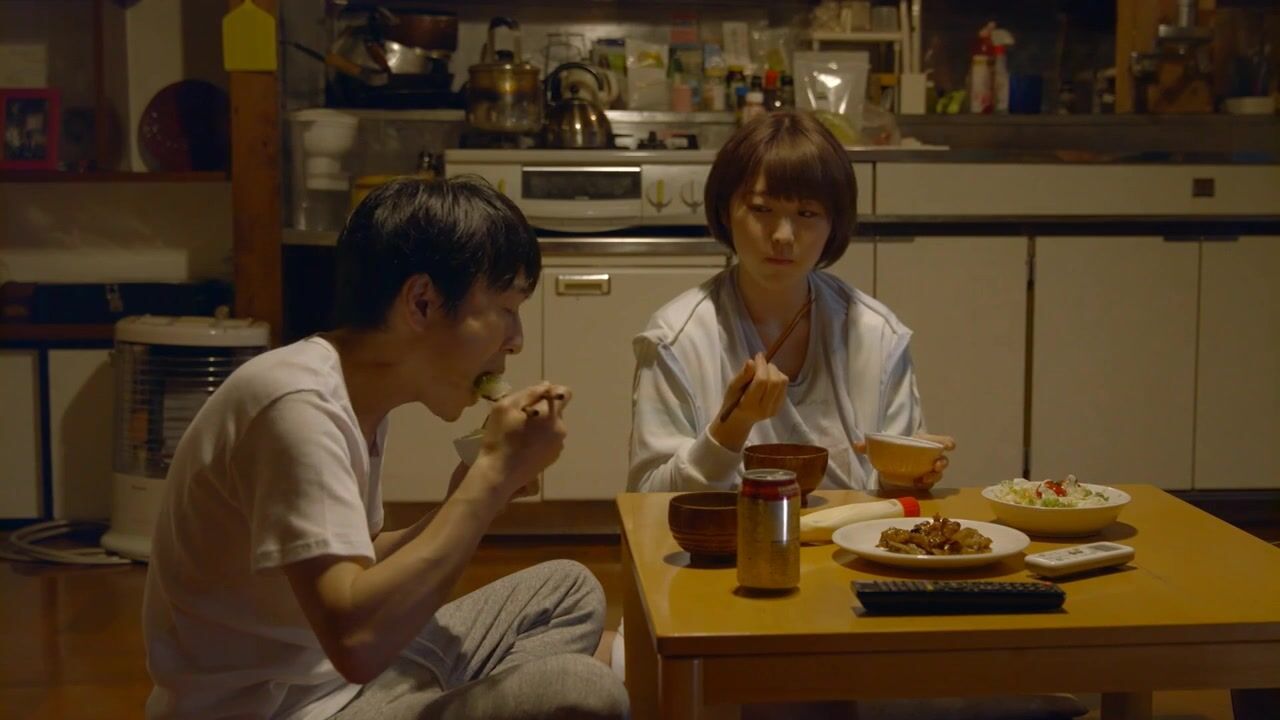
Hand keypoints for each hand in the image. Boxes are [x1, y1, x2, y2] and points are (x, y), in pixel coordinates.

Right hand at [475, 381, 571, 498]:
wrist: (499, 474)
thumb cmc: (500, 438)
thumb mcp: (506, 407)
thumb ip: (529, 392)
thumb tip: (546, 385)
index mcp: (551, 415)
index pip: (564, 393)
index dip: (550, 392)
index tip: (533, 398)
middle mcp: (560, 429)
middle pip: (555, 411)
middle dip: (540, 410)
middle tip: (518, 418)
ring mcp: (558, 446)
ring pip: (551, 426)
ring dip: (539, 425)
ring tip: (518, 434)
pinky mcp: (552, 458)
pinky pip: (548, 440)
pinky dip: (539, 439)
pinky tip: (522, 446)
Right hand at [709, 353, 787, 450]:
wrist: (740, 419)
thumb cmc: (733, 402)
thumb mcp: (732, 388)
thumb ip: (742, 375)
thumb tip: (752, 361)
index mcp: (749, 405)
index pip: (761, 381)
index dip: (761, 365)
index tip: (758, 356)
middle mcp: (765, 408)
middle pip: (776, 382)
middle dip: (769, 367)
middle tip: (761, 363)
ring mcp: (775, 409)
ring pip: (783, 383)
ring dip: (775, 372)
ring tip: (764, 371)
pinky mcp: (780, 407)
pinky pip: (784, 387)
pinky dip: (778, 378)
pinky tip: (768, 379)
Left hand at [853, 433, 955, 485]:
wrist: (894, 461)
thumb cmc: (895, 449)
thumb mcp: (883, 446)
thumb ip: (870, 445)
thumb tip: (856, 445)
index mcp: (924, 442)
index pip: (942, 440)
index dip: (947, 442)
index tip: (948, 446)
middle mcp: (930, 456)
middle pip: (943, 459)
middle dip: (942, 463)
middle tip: (935, 467)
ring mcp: (929, 470)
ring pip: (939, 474)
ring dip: (933, 477)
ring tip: (922, 479)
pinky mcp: (925, 481)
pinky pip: (930, 485)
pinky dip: (925, 485)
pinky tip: (917, 485)